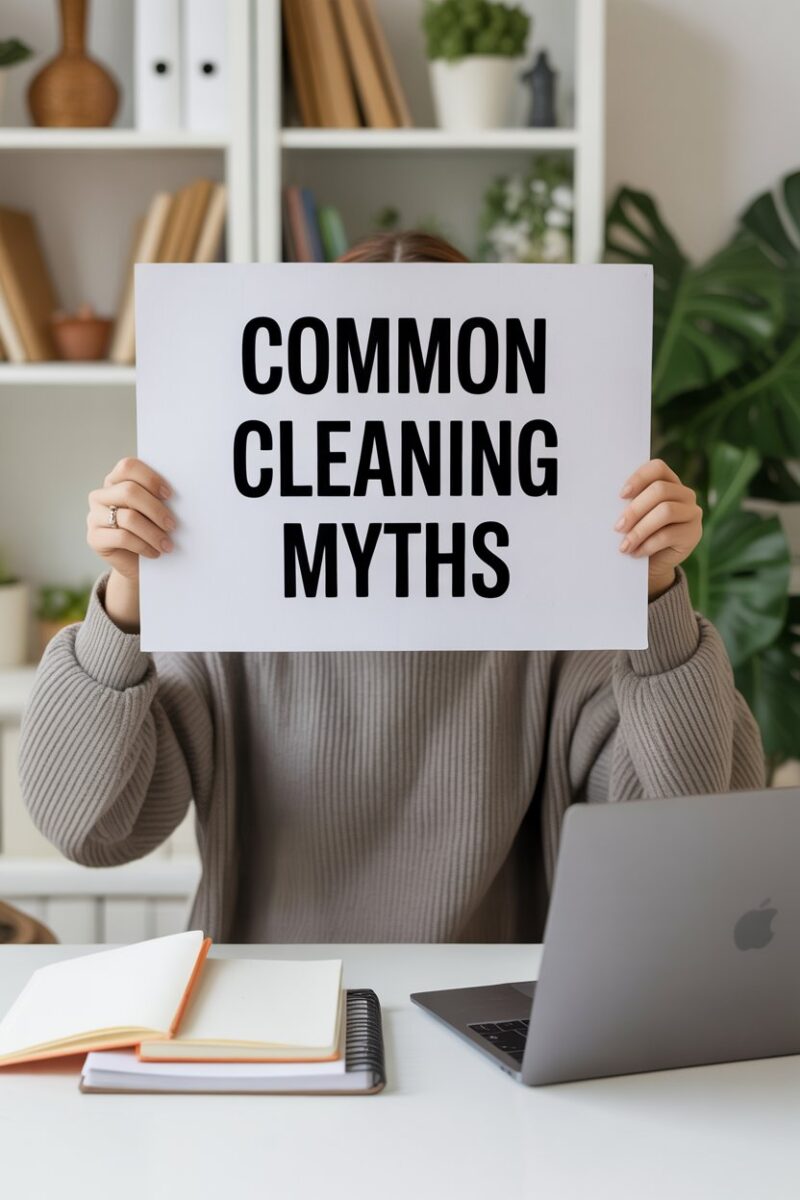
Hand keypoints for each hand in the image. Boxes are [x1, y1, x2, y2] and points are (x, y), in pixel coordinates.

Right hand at [86, 457, 174, 631]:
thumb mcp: (154, 512)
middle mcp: (101, 495)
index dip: (150, 478)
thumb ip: (159, 499)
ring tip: (168, 545)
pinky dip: (143, 545)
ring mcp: (94, 516)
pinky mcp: (94, 538)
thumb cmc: (150, 531)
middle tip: (172, 525)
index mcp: (116, 481)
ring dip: (153, 533)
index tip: (169, 495)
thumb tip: (181, 497)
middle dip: (156, 509)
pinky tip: (155, 552)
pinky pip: (121, 537)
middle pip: (129, 491)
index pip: (128, 466)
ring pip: (128, 518)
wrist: (137, 563)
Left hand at [615, 458, 702, 599]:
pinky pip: (668, 535)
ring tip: (624, 545)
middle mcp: (684, 494)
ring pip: (666, 511)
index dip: (639, 478)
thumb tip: (609, 502)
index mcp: (668, 482)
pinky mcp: (693, 534)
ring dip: (640, 529)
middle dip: (635, 509)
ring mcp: (692, 513)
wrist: (651, 563)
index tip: (621, 495)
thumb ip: (628, 504)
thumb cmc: (637, 534)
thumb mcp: (632, 516)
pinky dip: (648, 545)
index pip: (657, 468)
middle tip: (618, 527)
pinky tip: (635, 552)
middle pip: (660, 490)